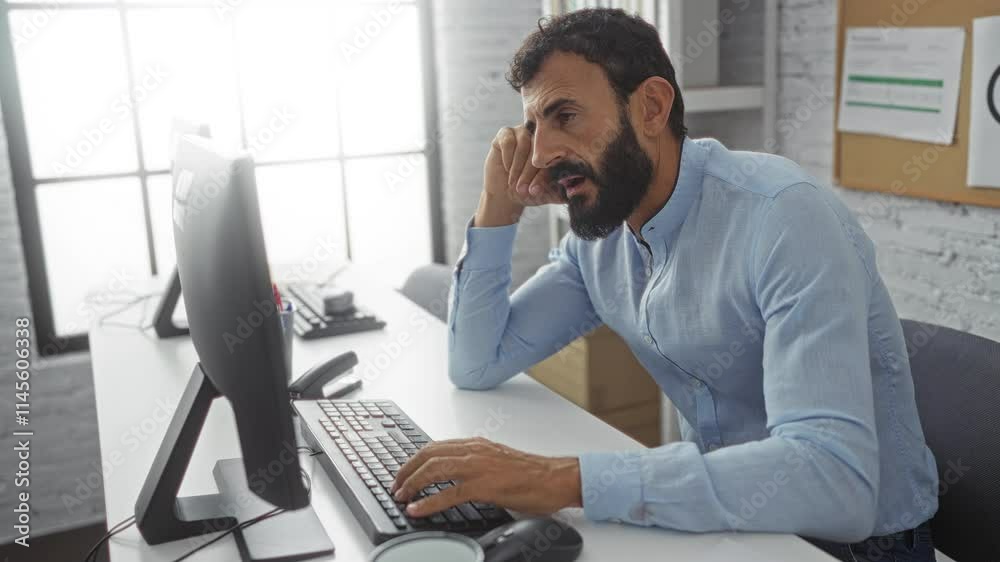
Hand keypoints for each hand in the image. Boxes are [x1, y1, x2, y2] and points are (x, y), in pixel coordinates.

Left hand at [390, 437, 581, 517]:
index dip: (414, 460)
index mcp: (476, 444)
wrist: (555, 478)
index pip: (435, 447)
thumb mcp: (497, 461)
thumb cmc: (532, 473)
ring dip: (412, 484)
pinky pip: (449, 494)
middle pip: (428, 455)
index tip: (403, 472)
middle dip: (406, 471)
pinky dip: (429, 502)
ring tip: (401, 496)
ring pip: (434, 470)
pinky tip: (418, 509)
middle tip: (396, 486)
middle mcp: (474, 451)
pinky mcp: (485, 486)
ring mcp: (478, 467)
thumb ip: (476, 463)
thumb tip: (456, 477)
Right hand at [476, 126, 564, 226]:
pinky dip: (508, 157)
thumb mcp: (546, 195)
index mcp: (556, 147)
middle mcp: (541, 136)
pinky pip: (508, 141)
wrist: (504, 192)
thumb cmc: (529, 192)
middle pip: (539, 148)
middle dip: (529, 172)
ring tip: (513, 183)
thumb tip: (574, 192)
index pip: (554, 156)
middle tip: (522, 190)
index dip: (544, 175)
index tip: (535, 191)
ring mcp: (524, 132)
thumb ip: (561, 192)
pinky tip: (507, 169)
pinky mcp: (506, 133)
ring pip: (523, 143)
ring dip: (517, 167)